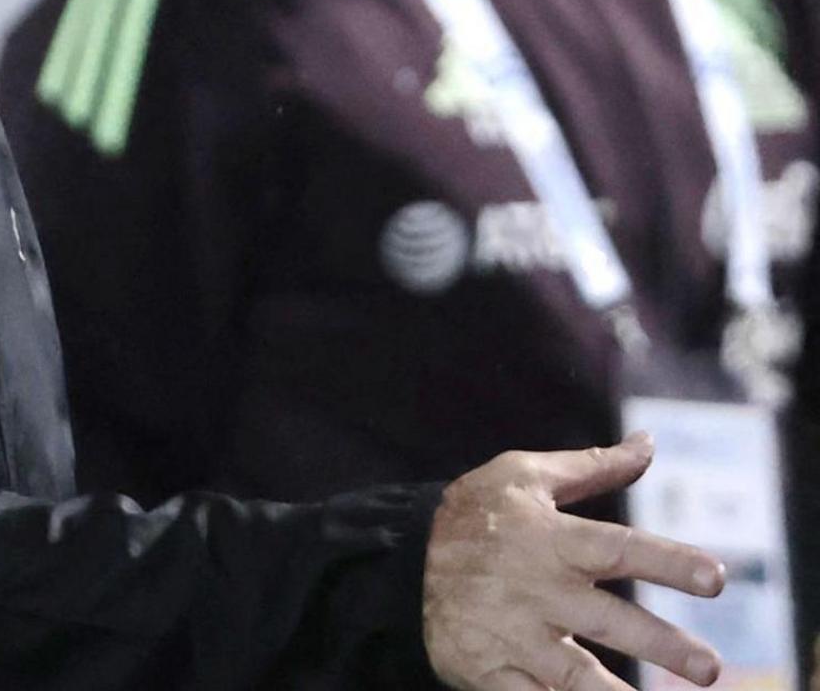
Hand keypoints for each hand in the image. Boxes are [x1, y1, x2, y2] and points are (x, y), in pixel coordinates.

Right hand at [424, 434, 724, 690]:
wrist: (396, 558)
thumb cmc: (473, 514)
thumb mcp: (523, 476)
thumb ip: (591, 467)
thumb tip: (648, 443)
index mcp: (550, 541)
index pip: (620, 550)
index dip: (668, 562)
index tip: (715, 579)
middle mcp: (536, 591)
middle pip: (609, 622)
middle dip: (661, 646)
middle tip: (710, 669)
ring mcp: (512, 635)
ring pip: (573, 675)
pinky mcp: (488, 670)